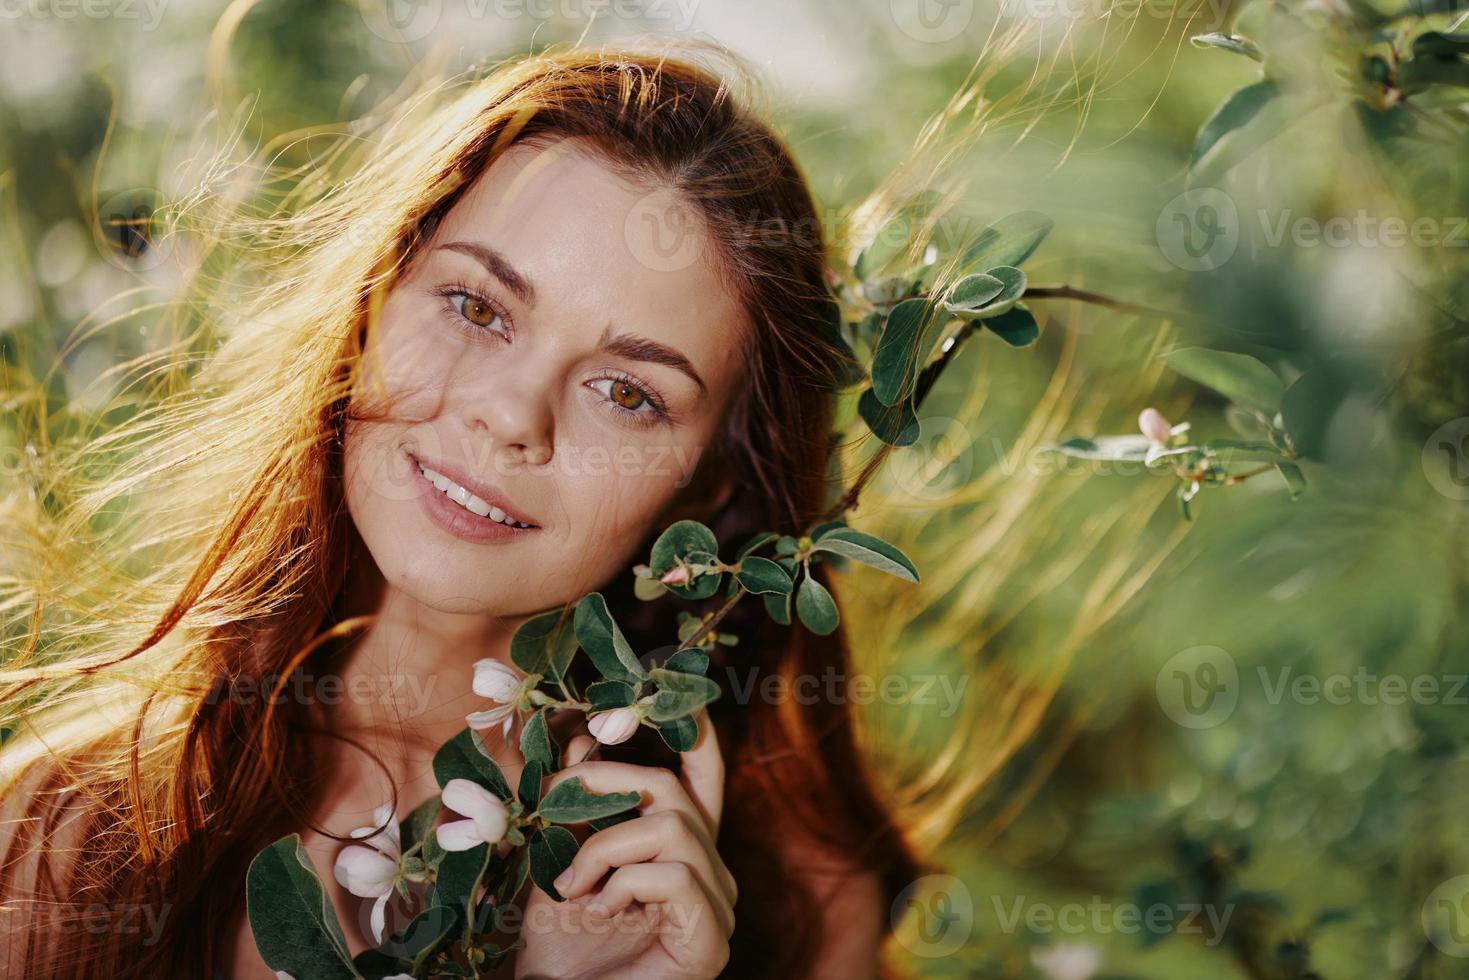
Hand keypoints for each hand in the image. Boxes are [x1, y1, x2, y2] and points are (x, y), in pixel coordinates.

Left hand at [512, 707, 735, 979]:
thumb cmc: (559, 951)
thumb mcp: (560, 859)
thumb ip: (578, 804)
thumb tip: (585, 732)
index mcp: (683, 848)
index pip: (703, 776)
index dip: (692, 731)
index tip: (660, 691)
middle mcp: (711, 871)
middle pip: (674, 788)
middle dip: (605, 781)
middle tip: (549, 803)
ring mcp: (717, 906)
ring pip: (673, 825)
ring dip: (605, 846)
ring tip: (572, 886)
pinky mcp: (712, 939)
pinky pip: (673, 873)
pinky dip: (624, 883)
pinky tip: (600, 911)